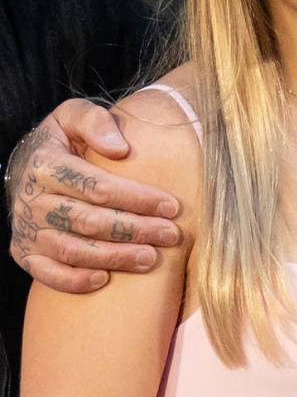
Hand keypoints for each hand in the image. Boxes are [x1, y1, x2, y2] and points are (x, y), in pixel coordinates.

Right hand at [7, 102, 180, 291]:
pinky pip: (48, 274)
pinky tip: (105, 280)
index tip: (172, 206)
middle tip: (172, 235)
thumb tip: (120, 148)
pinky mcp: (24, 253)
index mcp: (45, 165)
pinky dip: (75, 281)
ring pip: (74, 251)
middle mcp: (31, 200)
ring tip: (152, 259)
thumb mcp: (72, 116)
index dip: (138, 198)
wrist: (26, 167)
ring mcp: (26, 230)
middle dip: (136, 230)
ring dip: (116, 257)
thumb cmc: (62, 142)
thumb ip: (94, 121)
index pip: (98, 187)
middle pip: (90, 222)